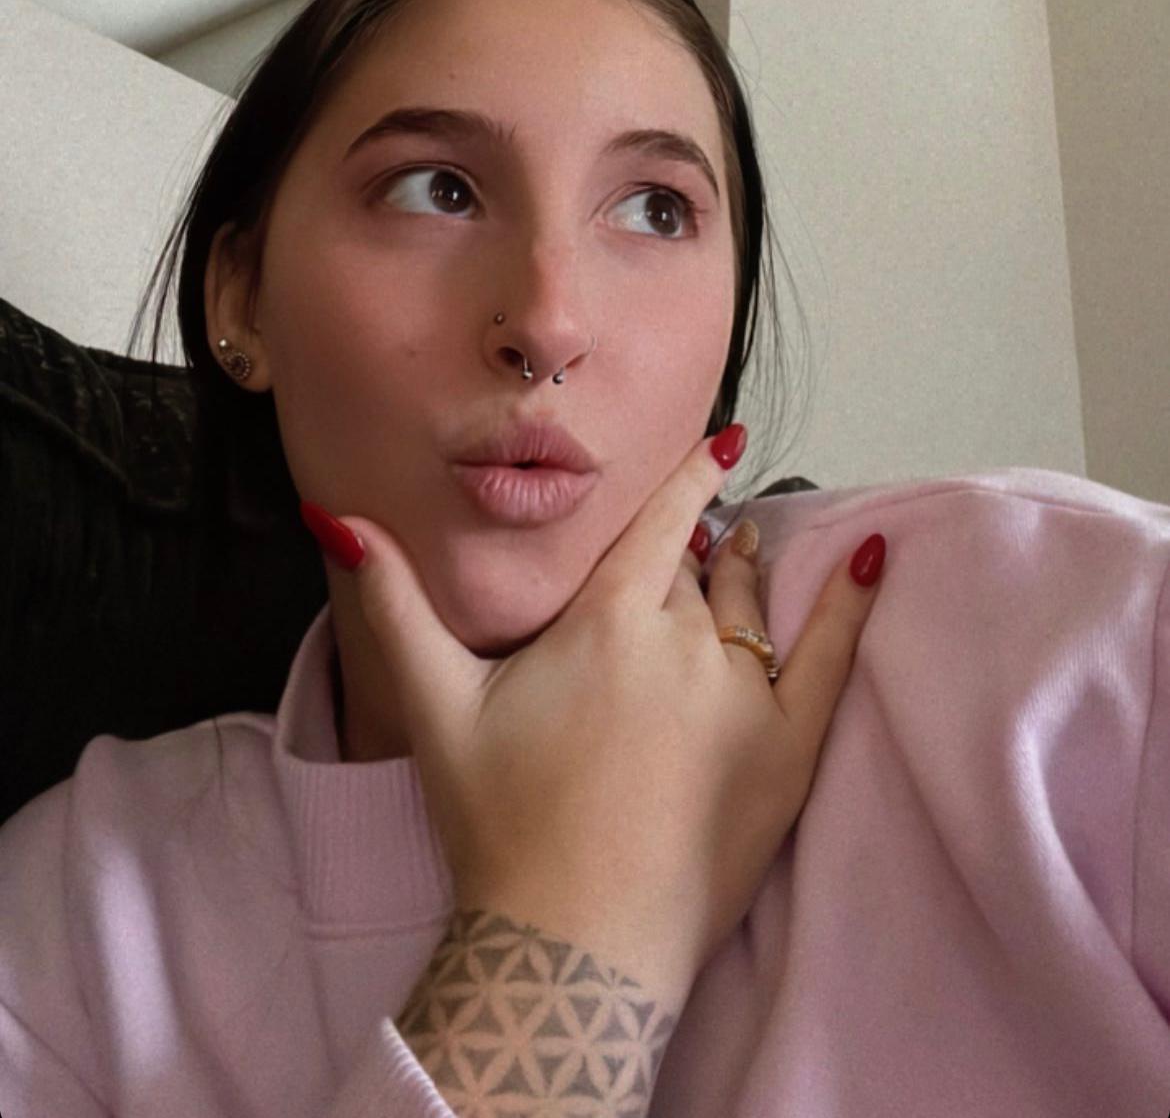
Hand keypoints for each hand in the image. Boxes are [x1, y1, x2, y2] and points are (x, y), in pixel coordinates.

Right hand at [335, 431, 883, 1000]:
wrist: (571, 943)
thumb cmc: (499, 823)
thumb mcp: (433, 708)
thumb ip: (391, 604)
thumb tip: (336, 516)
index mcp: (606, 622)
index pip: (657, 525)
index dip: (687, 477)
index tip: (717, 439)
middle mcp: (683, 644)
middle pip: (695, 573)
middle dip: (692, 553)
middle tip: (693, 541)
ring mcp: (743, 697)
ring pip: (750, 608)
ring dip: (746, 573)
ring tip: (746, 546)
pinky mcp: (786, 752)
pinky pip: (833, 659)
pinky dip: (852, 607)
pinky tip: (874, 559)